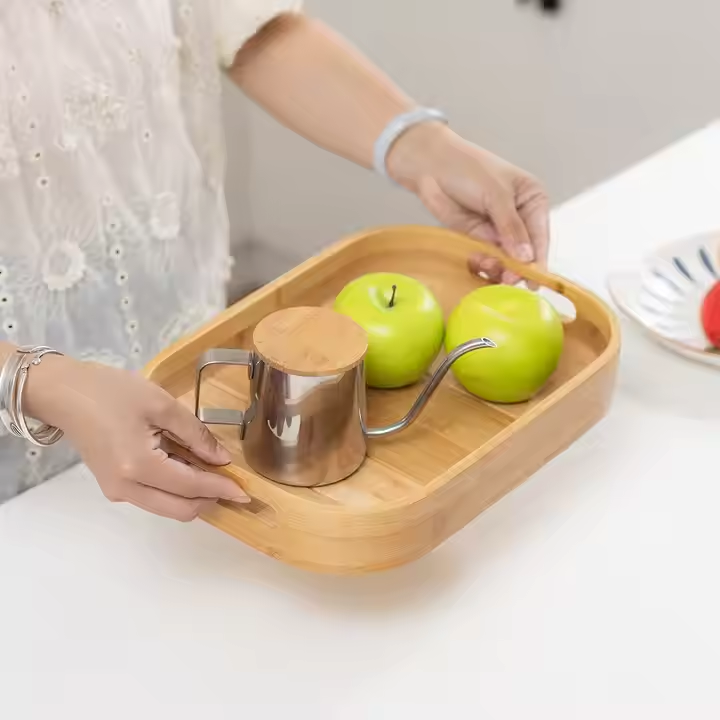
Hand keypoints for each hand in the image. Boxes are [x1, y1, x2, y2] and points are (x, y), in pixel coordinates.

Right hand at [25, 356, 247, 520]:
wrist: (65, 393)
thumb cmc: (111, 392)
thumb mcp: (162, 405)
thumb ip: (196, 434)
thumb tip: (221, 459)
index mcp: (139, 466)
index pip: (192, 487)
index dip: (222, 489)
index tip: (246, 492)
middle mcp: (127, 488)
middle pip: (180, 509)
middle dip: (210, 499)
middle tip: (232, 484)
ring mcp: (117, 491)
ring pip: (167, 507)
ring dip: (192, 493)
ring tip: (209, 467)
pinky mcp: (113, 487)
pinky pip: (153, 497)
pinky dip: (174, 487)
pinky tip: (185, 464)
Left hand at [387, 123, 549, 284]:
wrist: (429, 166)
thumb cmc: (467, 169)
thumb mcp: (496, 194)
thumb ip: (511, 227)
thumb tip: (526, 256)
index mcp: (532, 200)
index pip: (540, 235)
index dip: (537, 259)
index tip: (533, 280)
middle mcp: (518, 218)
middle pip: (523, 252)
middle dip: (516, 267)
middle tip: (507, 279)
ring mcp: (496, 230)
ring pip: (503, 259)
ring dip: (497, 267)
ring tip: (488, 267)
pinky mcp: (476, 238)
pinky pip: (484, 258)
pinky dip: (481, 264)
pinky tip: (477, 263)